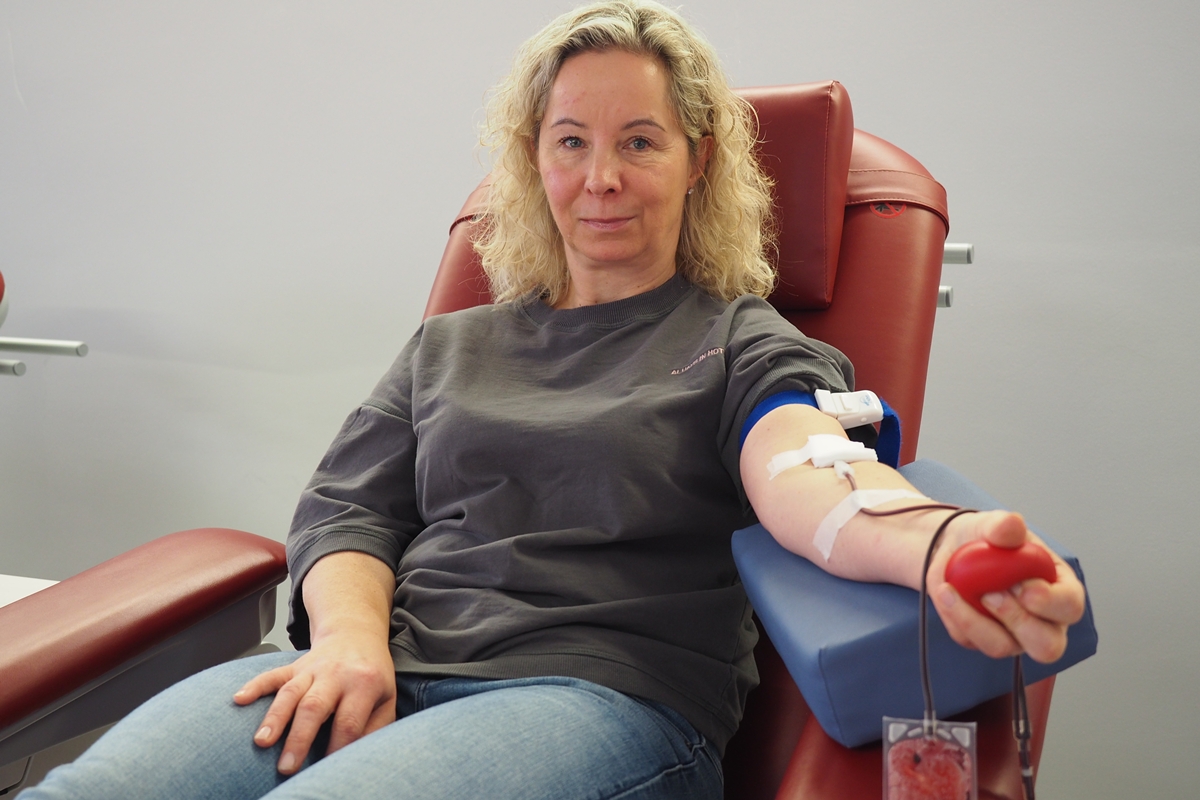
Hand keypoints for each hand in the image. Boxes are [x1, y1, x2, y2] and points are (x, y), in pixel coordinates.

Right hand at [233, 629, 396, 773]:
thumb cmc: (371, 673)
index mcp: (364, 683)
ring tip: (261, 742)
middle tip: (286, 767)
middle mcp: (336, 674)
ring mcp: (312, 669)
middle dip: (299, 738)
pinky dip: (255, 686)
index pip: (349, 721)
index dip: (337, 747)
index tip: (326, 769)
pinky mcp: (294, 666)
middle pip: (315, 706)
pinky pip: (272, 675)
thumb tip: (357, 757)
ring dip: (274, 717)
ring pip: (290, 692)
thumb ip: (376, 727)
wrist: (356, 634)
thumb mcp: (387, 698)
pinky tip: (239, 699)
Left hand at [927, 510, 1085, 662]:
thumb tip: (1012, 523)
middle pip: (1046, 646)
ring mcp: (1012, 635)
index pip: (1070, 607)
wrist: (955, 548)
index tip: (1026, 588)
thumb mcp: (994, 525)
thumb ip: (1004, 525)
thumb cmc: (989, 539)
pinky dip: (953, 615)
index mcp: (1059, 590)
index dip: (1051, 603)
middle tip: (991, 594)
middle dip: (1017, 621)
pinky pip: (968, 640)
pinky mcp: (981, 638)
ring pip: (1002, 647)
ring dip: (975, 621)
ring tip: (956, 589)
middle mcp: (1042, 621)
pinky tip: (945, 591)